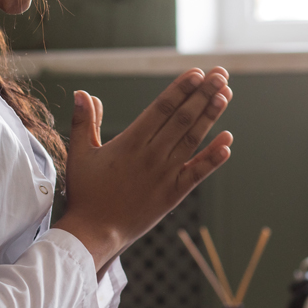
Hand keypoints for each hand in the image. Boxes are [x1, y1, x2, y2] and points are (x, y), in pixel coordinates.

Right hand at [54, 68, 233, 273]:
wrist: (95, 234)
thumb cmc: (85, 193)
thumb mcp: (79, 154)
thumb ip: (84, 121)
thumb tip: (82, 92)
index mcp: (130, 143)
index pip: (161, 108)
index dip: (181, 89)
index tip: (196, 73)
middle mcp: (152, 156)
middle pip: (182, 118)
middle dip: (203, 94)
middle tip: (220, 74)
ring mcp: (165, 175)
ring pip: (193, 139)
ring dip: (211, 116)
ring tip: (226, 94)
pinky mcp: (174, 194)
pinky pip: (198, 172)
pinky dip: (213, 157)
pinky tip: (228, 141)